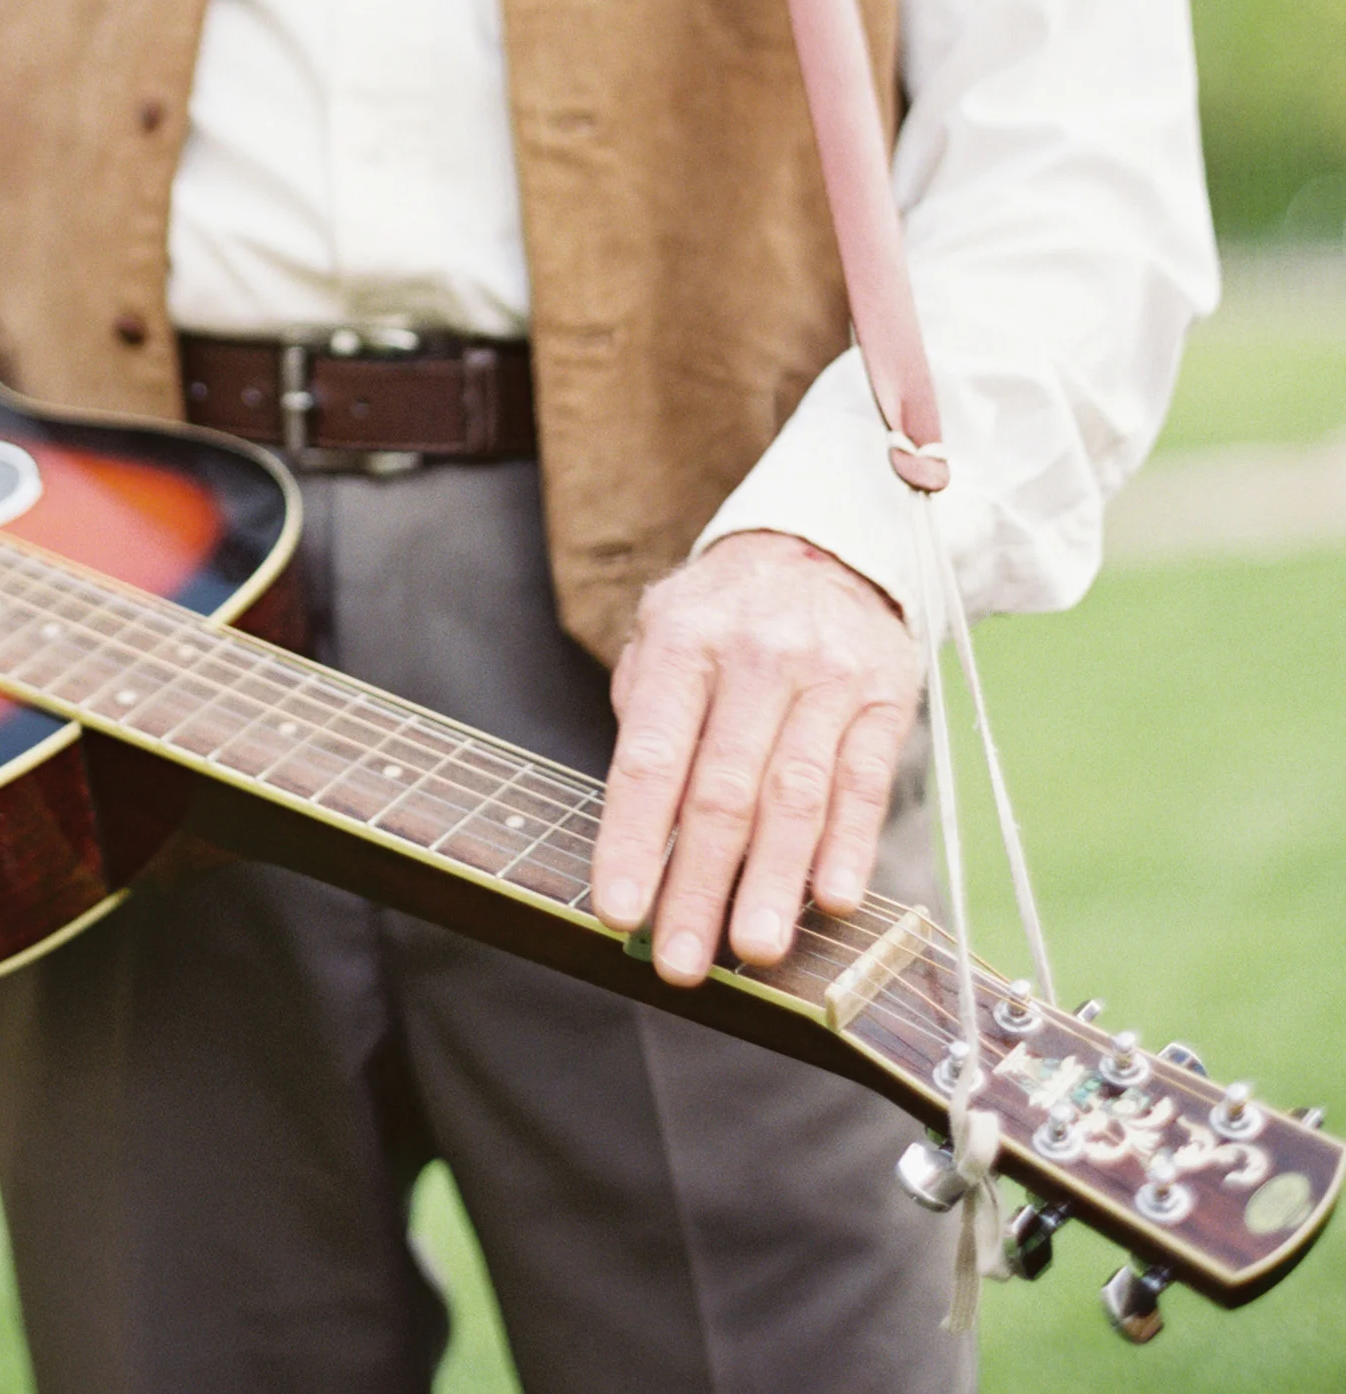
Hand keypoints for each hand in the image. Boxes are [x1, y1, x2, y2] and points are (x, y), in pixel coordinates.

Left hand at [589, 531, 919, 986]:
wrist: (825, 543)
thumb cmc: (723, 615)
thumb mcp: (662, 636)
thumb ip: (647, 722)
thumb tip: (636, 834)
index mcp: (685, 644)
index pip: (651, 761)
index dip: (634, 841)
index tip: (619, 912)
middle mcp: (757, 659)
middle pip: (724, 792)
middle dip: (699, 885)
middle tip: (680, 961)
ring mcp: (828, 677)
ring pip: (797, 796)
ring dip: (774, 881)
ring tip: (753, 949)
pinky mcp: (885, 696)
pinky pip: (865, 781)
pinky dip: (850, 845)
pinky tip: (833, 899)